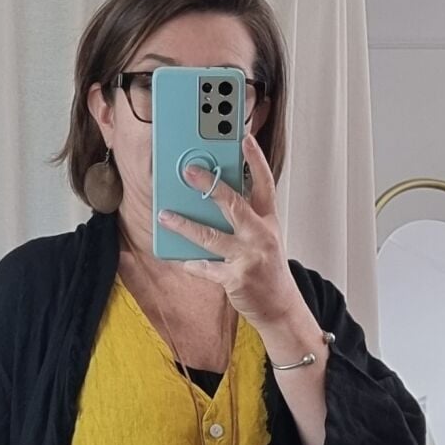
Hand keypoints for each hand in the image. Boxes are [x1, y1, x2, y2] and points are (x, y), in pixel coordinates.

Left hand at [156, 130, 299, 331]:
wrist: (280, 306)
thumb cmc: (267, 268)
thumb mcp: (264, 236)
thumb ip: (244, 217)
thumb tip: (213, 196)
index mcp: (268, 220)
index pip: (264, 184)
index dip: (255, 160)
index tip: (244, 138)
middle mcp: (261, 235)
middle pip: (234, 204)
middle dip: (209, 185)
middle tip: (188, 171)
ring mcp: (249, 257)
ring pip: (211, 236)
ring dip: (185, 225)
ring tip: (165, 215)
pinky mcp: (237, 278)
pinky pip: (207, 267)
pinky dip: (191, 262)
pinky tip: (179, 256)